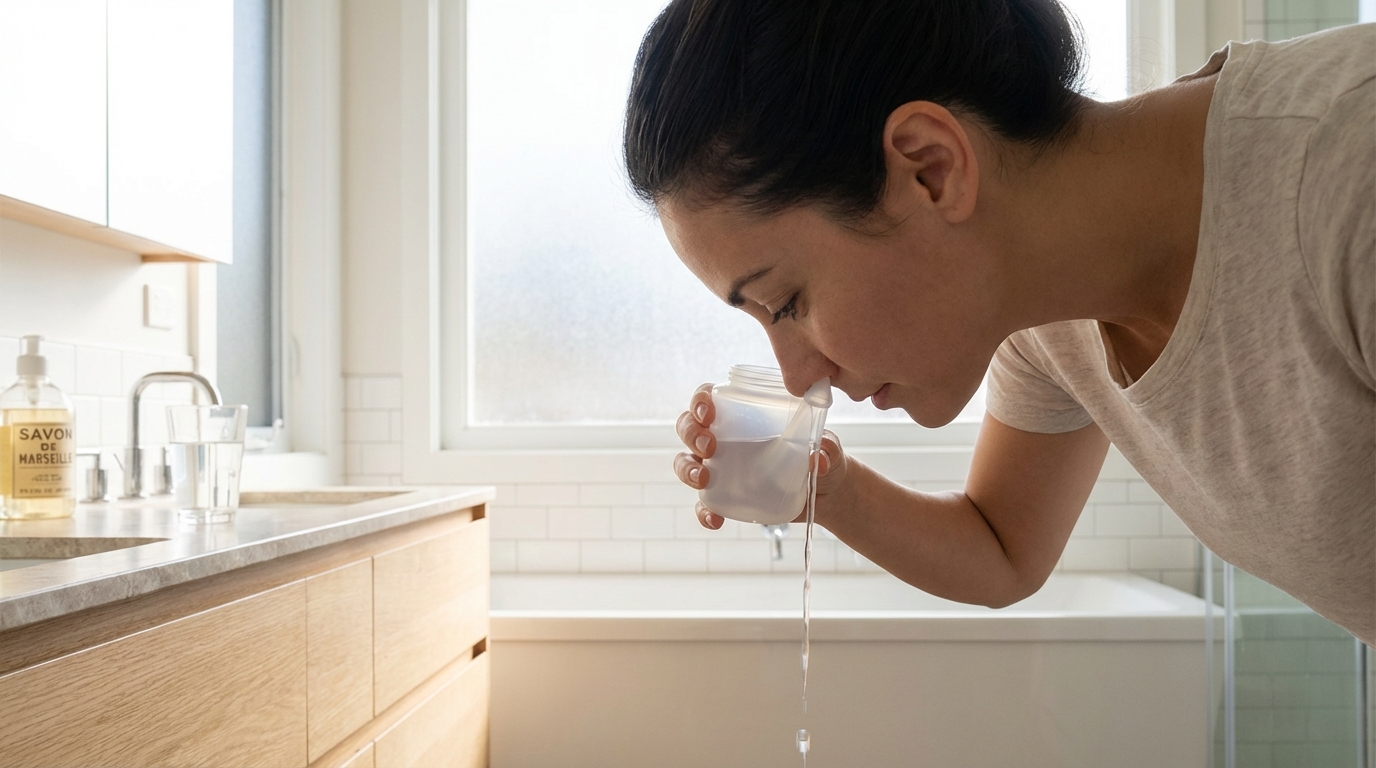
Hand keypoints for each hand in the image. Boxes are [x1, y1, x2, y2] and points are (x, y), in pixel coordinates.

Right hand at [674, 383, 848, 529]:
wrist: (826, 491)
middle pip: (688, 427)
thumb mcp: (828, 446)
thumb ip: (826, 446)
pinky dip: (703, 511)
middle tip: (708, 446)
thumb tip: (817, 457)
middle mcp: (724, 437)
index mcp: (743, 413)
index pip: (709, 398)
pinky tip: (715, 519)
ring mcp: (721, 467)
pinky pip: (704, 503)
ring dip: (687, 470)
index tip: (708, 412)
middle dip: (691, 433)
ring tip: (703, 480)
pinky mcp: (726, 496)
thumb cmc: (821, 454)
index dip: (700, 400)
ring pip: (686, 462)